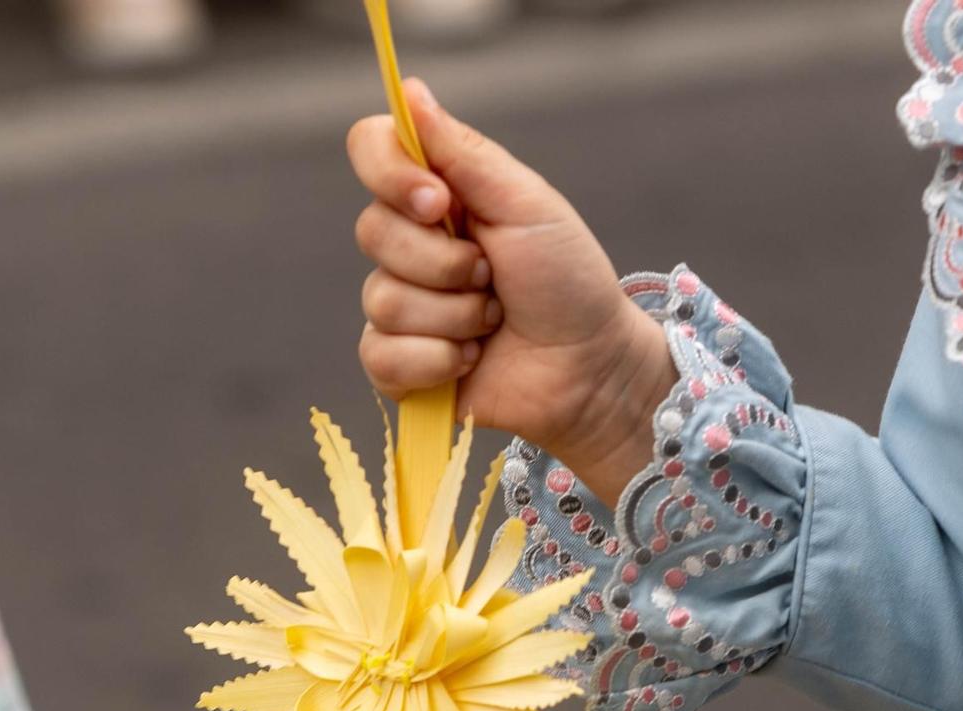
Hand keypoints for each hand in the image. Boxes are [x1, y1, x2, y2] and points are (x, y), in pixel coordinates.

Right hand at [347, 81, 673, 502]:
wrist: (592, 367)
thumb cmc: (568, 281)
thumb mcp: (526, 205)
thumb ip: (465, 153)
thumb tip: (409, 91)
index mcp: (438, 194)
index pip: (370, 151)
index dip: (391, 174)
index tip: (440, 202)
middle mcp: (412, 244)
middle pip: (372, 231)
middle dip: (445, 263)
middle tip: (494, 275)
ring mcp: (402, 305)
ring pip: (383, 300)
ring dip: (454, 316)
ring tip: (494, 321)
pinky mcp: (401, 364)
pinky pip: (381, 356)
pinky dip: (437, 360)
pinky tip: (472, 360)